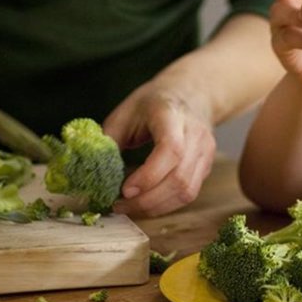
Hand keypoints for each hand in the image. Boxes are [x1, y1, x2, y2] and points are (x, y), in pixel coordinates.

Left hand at [103, 83, 216, 218]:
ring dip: (156, 207)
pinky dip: (166, 205)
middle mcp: (195, 134)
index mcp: (172, 115)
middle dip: (147, 200)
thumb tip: (94, 169)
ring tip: (130, 207)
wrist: (190, 94)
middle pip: (179, 178)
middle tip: (119, 205)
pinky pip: (188, 193)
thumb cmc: (153, 103)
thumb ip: (110, 139)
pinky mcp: (206, 167)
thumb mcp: (125, 112)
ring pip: (186, 191)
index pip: (171, 150)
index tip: (124, 190)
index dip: (149, 176)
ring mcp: (205, 152)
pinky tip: (147, 203)